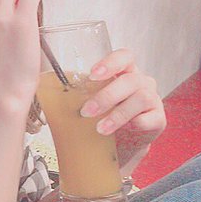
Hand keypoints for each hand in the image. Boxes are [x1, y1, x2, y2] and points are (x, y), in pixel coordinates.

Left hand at [79, 49, 166, 175]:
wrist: (117, 145)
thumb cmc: (100, 116)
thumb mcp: (86, 99)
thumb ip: (73, 90)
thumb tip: (41, 85)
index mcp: (124, 71)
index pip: (124, 56)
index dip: (110, 63)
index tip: (92, 75)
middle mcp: (141, 82)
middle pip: (130, 80)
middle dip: (106, 96)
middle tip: (87, 111)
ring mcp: (152, 100)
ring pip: (141, 99)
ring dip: (117, 114)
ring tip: (99, 128)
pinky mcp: (159, 120)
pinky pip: (151, 119)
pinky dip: (135, 125)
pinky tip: (123, 132)